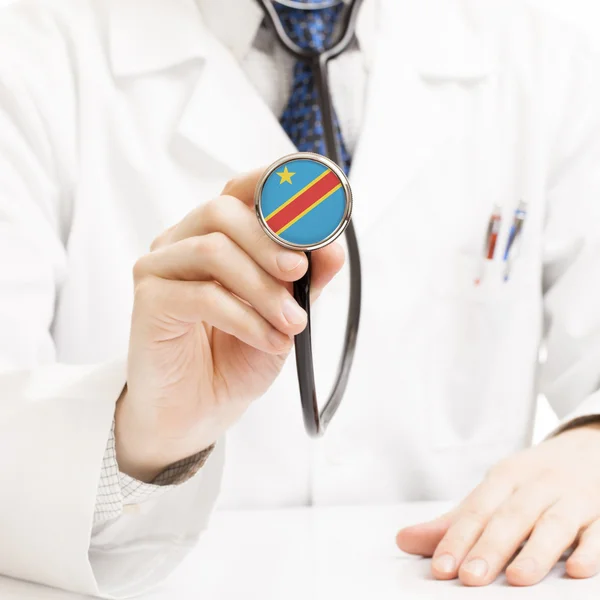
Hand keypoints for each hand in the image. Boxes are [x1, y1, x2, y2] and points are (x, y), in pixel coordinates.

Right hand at [116, 168, 343, 480]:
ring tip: (292, 323)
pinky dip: (245, 318)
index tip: (314, 202)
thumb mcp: (285, 313)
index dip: (274, 184)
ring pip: (212, 250)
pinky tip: (267, 340)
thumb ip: (306, 279)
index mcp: (216, 235)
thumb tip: (332, 246)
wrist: (199, 410)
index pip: (240, 190)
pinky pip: (201, 296)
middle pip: (222, 211)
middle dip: (269, 241)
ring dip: (263, 288)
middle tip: (299, 273)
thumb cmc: (237, 355)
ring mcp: (160, 269)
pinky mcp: (149, 302)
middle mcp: (183, 242)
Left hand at [396, 423, 599, 585]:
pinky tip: (578, 569)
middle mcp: (536, 485)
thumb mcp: (494, 491)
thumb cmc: (532, 479)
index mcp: (505, 478)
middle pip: (511, 517)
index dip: (457, 538)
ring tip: (517, 579)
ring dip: (536, 551)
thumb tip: (404, 540)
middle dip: (490, 547)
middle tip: (470, 578)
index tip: (440, 567)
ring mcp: (572, 497)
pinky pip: (598, 531)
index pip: (477, 510)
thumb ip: (454, 522)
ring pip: (554, 524)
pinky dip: (590, 549)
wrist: (588, 447)